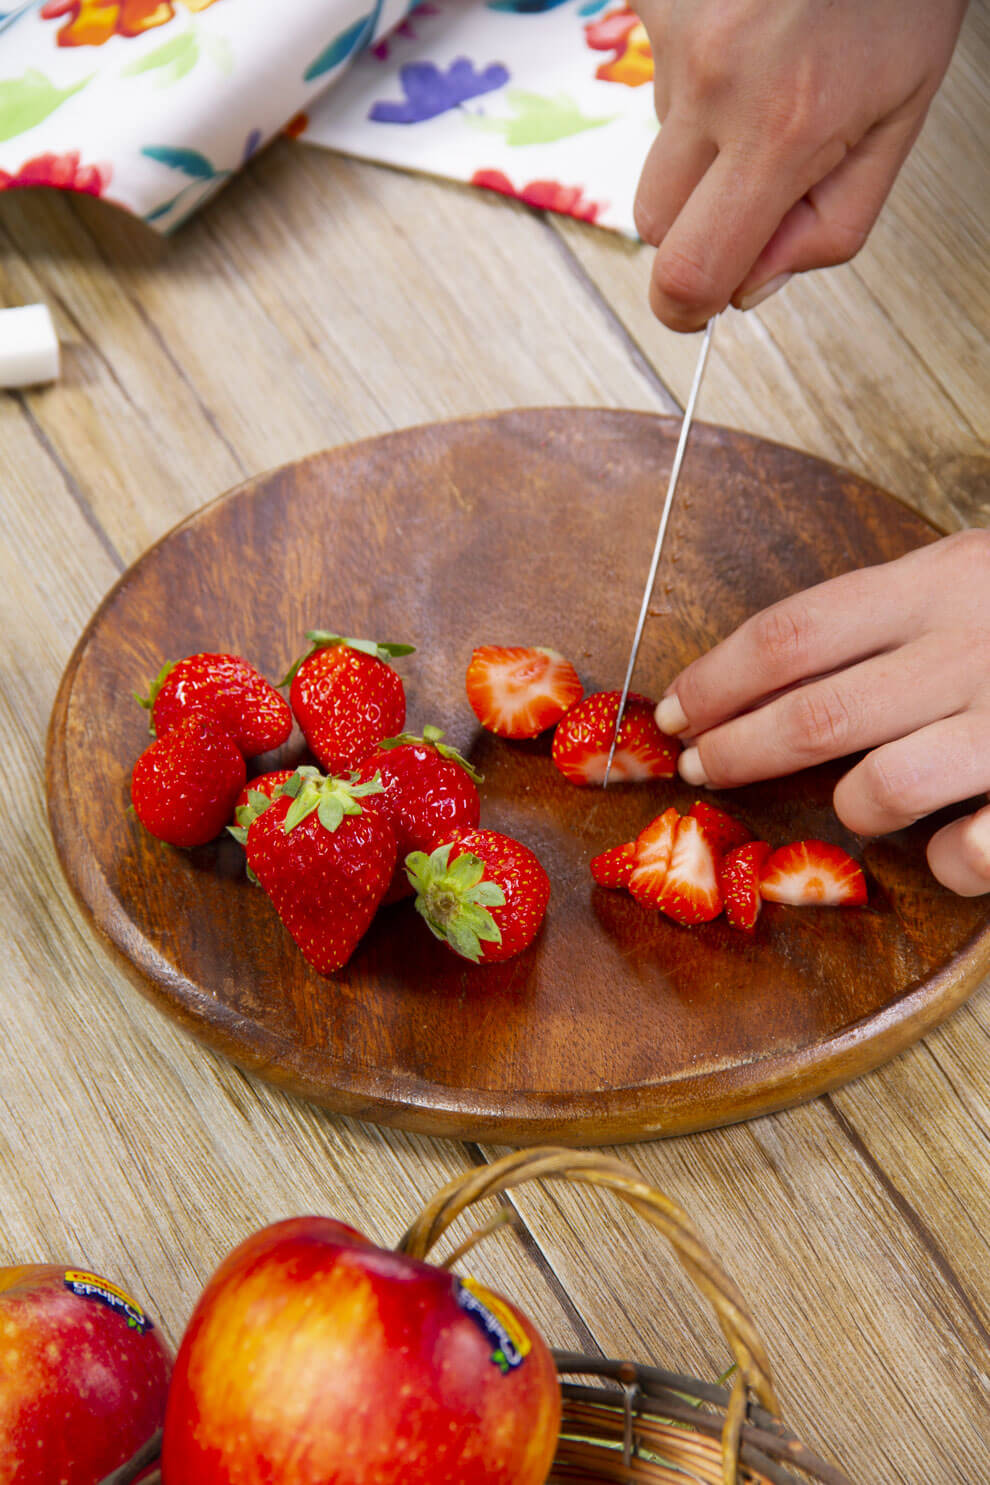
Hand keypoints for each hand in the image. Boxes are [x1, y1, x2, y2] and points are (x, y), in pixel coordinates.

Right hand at [633, 0, 967, 330]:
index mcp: (781, 130)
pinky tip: (743, 39)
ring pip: (659, 147)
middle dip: (695, 224)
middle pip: (653, 223)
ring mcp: (673, 35)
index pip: (690, 270)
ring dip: (704, 138)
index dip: (688, 308)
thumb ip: (831, 226)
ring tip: (768, 76)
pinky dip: (697, 76)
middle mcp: (713, 82)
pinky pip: (655, 77)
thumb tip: (752, 288)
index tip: (702, 307)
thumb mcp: (900, 123)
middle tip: (753, 185)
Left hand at [654, 530, 989, 894]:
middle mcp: (969, 649)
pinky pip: (966, 853)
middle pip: (813, 715)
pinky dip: (944, 860)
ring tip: (855, 800)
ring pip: (880, 791)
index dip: (716, 679)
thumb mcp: (967, 573)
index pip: (792, 635)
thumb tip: (759, 673)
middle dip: (739, 751)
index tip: (673, 712)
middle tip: (702, 770)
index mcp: (941, 584)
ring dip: (850, 806)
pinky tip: (949, 843)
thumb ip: (885, 613)